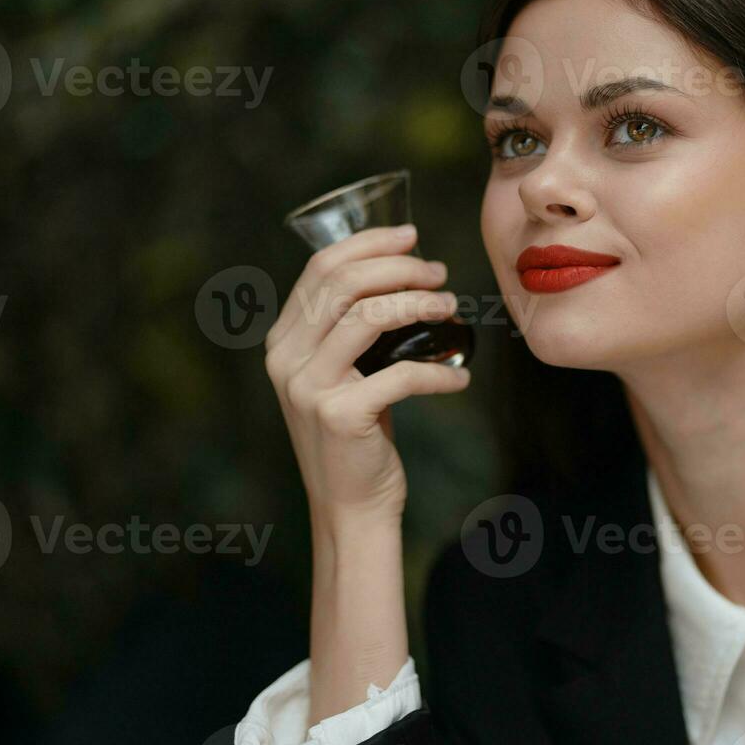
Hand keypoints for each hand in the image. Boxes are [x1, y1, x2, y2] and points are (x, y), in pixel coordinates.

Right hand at [263, 223, 469, 535]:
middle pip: (344, 283)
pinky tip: (461, 379)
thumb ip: (350, 330)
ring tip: (452, 309)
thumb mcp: (343, 376)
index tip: (411, 236)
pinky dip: (441, 373)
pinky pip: (402, 374)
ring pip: (370, 315)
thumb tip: (405, 273)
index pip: (321, 269)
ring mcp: (308, 387)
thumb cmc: (358, 437)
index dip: (368, 244)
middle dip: (400, 267)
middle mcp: (286, 359)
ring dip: (421, 304)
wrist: (351, 508)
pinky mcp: (340, 415)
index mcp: (283, 341)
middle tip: (440, 274)